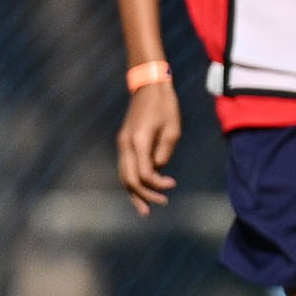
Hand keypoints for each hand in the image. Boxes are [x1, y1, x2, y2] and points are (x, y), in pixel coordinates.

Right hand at [117, 79, 182, 214]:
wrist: (149, 86)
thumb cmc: (165, 106)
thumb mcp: (172, 130)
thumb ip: (164, 154)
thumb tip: (157, 170)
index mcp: (139, 141)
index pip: (144, 174)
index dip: (157, 184)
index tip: (172, 183)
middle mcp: (126, 144)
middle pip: (128, 179)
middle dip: (142, 196)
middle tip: (155, 207)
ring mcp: (122, 143)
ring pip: (123, 175)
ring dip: (133, 193)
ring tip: (143, 209)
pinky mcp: (124, 142)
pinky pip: (125, 167)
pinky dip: (131, 181)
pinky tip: (139, 191)